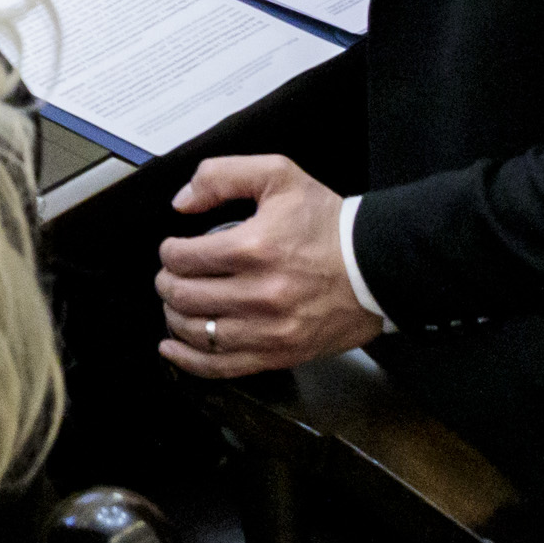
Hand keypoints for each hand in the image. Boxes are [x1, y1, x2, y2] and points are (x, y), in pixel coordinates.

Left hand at [155, 155, 380, 378]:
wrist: (375, 268)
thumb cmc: (326, 223)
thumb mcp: (278, 175)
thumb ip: (221, 176)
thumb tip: (181, 203)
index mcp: (253, 249)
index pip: (183, 258)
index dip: (169, 252)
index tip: (173, 249)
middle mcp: (258, 295)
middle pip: (184, 297)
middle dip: (167, 283)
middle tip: (172, 275)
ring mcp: (268, 331)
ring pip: (197, 333)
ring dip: (174, 317)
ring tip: (176, 304)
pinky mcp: (279, 355)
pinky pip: (221, 367)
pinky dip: (188, 360)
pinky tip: (171, 348)